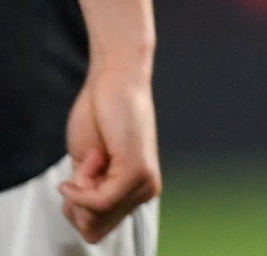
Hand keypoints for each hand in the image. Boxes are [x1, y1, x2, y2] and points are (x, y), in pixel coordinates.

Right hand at [59, 50, 158, 242]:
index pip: (95, 230)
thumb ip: (87, 200)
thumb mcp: (86, 170)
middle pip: (94, 228)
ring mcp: (144, 183)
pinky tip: (90, 159)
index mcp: (134, 192)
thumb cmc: (98, 119)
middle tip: (90, 164)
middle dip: (77, 201)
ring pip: (95, 216)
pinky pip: (100, 202)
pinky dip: (82, 184)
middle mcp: (146, 191)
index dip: (76, 209)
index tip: (82, 176)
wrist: (113, 82)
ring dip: (80, 188)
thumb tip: (89, 229)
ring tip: (95, 156)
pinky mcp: (138, 171)